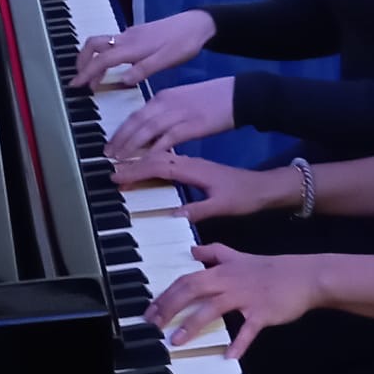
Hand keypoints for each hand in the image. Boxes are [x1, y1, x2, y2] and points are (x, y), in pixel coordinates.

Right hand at [70, 9, 215, 88]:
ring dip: (92, 58)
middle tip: (80, 79)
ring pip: (101, 43)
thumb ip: (143, 70)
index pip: (102, 60)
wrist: (197, 24)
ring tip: (93, 77)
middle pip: (93, 45)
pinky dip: (104, 55)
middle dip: (82, 61)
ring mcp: (130, 35)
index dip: (87, 73)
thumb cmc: (184, 43)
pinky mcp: (136, 35)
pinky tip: (110, 67)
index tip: (76, 85)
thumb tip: (122, 81)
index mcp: (132, 46)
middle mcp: (127, 38)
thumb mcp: (166, 60)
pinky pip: (112, 43)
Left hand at [105, 77, 235, 158]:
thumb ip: (166, 113)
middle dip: (120, 140)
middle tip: (108, 155)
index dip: (120, 131)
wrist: (238, 94)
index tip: (111, 144)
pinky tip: (146, 160)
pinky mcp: (191, 126)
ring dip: (131, 146)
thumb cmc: (213, 98)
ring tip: (120, 160)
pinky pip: (167, 140)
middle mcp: (165, 104)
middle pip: (136, 123)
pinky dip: (154, 150)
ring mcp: (177, 114)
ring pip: (146, 131)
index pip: (135, 115)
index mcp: (163, 97)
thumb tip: (152, 130)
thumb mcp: (183, 101)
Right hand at [113, 150, 271, 221]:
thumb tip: (172, 215)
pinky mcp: (195, 168)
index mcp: (194, 169)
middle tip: (109, 171)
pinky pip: (167, 162)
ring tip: (120, 168)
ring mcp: (192, 164)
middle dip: (131, 164)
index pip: (158, 167)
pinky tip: (144, 169)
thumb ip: (199, 210)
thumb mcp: (223, 206)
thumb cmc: (244, 197)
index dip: (136, 171)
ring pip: (160, 159)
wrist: (263, 188)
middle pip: (155, 159)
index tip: (117, 177)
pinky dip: (151, 164)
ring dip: (139, 161)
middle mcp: (190, 163)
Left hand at [145, 244, 321, 357]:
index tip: (151, 310)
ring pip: (212, 309)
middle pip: (192, 290)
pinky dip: (238, 343)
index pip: (187, 279)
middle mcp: (230, 282)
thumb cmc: (272, 269)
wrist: (305, 276)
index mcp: (223, 270)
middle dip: (169, 307)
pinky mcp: (263, 313)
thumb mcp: (240, 256)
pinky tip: (228, 356)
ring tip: (176, 342)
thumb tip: (193, 250)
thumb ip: (215, 253)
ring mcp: (246, 297)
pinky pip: (248, 330)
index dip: (166, 293)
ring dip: (192, 325)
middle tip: (153, 325)